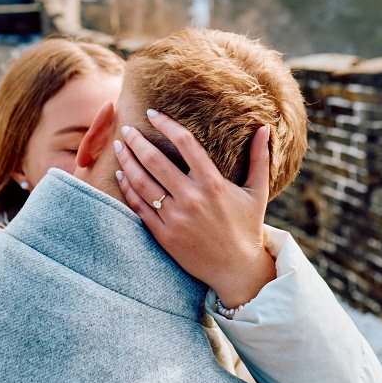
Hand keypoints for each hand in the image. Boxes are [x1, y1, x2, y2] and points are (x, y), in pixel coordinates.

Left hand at [115, 111, 275, 308]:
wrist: (236, 269)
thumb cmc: (247, 226)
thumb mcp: (257, 192)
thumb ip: (259, 158)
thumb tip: (263, 128)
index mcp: (213, 183)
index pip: (186, 143)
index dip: (166, 124)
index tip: (152, 113)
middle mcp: (192, 198)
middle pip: (155, 161)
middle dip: (136, 141)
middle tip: (126, 128)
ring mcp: (176, 218)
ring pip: (142, 183)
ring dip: (126, 161)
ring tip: (118, 146)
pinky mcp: (164, 235)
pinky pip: (139, 207)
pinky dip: (127, 189)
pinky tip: (120, 175)